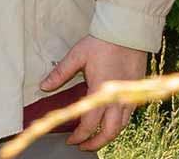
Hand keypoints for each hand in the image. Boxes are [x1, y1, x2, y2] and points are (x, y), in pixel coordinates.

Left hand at [38, 35, 147, 151]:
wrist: (127, 32)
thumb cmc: (102, 42)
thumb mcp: (77, 55)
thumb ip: (60, 73)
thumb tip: (44, 86)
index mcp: (100, 90)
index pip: (89, 122)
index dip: (79, 135)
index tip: (70, 140)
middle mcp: (116, 98)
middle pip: (109, 131)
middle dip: (95, 143)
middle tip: (83, 146)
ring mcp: (128, 96)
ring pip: (121, 126)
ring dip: (108, 136)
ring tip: (96, 139)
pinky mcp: (135, 92)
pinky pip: (128, 116)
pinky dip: (118, 125)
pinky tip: (110, 123)